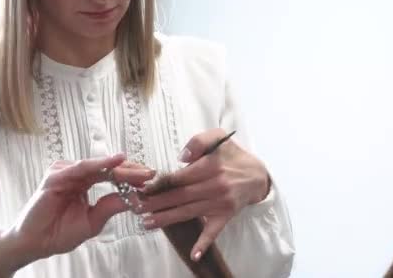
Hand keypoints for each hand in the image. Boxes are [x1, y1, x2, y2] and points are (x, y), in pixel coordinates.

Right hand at [0, 154, 154, 276]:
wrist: (35, 243)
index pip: (112, 176)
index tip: (153, 179)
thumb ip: (111, 206)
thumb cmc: (59, 232)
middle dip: (132, 171)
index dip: (132, 177)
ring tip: (140, 171)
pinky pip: (81, 168)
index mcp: (84, 182)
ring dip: (121, 168)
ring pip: (98, 167)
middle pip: (108, 169)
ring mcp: (65, 172)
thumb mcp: (93, 220)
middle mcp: (75, 174)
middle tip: (152, 173)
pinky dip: (99, 164)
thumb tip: (136, 197)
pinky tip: (114, 162)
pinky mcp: (55, 176)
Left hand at [140, 129, 269, 261]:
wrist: (257, 175)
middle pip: (180, 196)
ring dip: (167, 219)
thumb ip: (198, 142)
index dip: (159, 183)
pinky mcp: (225, 216)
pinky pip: (214, 231)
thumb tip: (181, 157)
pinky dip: (204, 243)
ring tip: (147, 223)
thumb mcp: (218, 137)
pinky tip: (193, 254)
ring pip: (189, 212)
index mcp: (210, 166)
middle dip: (156, 203)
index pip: (179, 177)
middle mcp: (214, 186)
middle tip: (136, 207)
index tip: (142, 188)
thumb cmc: (232, 155)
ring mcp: (220, 203)